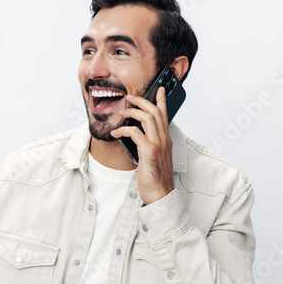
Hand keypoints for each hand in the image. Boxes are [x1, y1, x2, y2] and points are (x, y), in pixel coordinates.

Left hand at [111, 87, 173, 204]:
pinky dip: (124, 130)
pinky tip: (116, 133)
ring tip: (122, 113)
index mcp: (166, 140)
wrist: (161, 194)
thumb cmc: (156, 178)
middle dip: (142, 101)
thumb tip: (140, 137)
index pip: (165, 115)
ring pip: (148, 118)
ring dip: (132, 112)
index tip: (160, 89)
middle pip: (155, 111)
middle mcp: (164, 139)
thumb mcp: (156, 158)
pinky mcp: (149, 152)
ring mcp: (158, 145)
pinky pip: (135, 133)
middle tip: (130, 97)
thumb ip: (151, 145)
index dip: (162, 100)